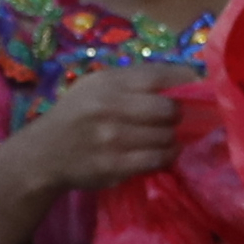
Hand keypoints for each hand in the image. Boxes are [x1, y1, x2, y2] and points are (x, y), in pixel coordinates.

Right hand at [9, 66, 197, 195]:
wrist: (44, 154)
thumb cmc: (76, 115)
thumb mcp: (96, 86)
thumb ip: (133, 81)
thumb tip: (184, 79)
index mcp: (107, 83)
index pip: (159, 76)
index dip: (186, 80)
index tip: (199, 86)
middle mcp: (109, 108)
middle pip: (168, 109)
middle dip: (178, 114)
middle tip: (175, 118)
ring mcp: (112, 139)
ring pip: (166, 137)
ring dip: (173, 138)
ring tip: (167, 137)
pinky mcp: (115, 166)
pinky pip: (156, 160)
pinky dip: (166, 156)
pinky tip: (163, 153)